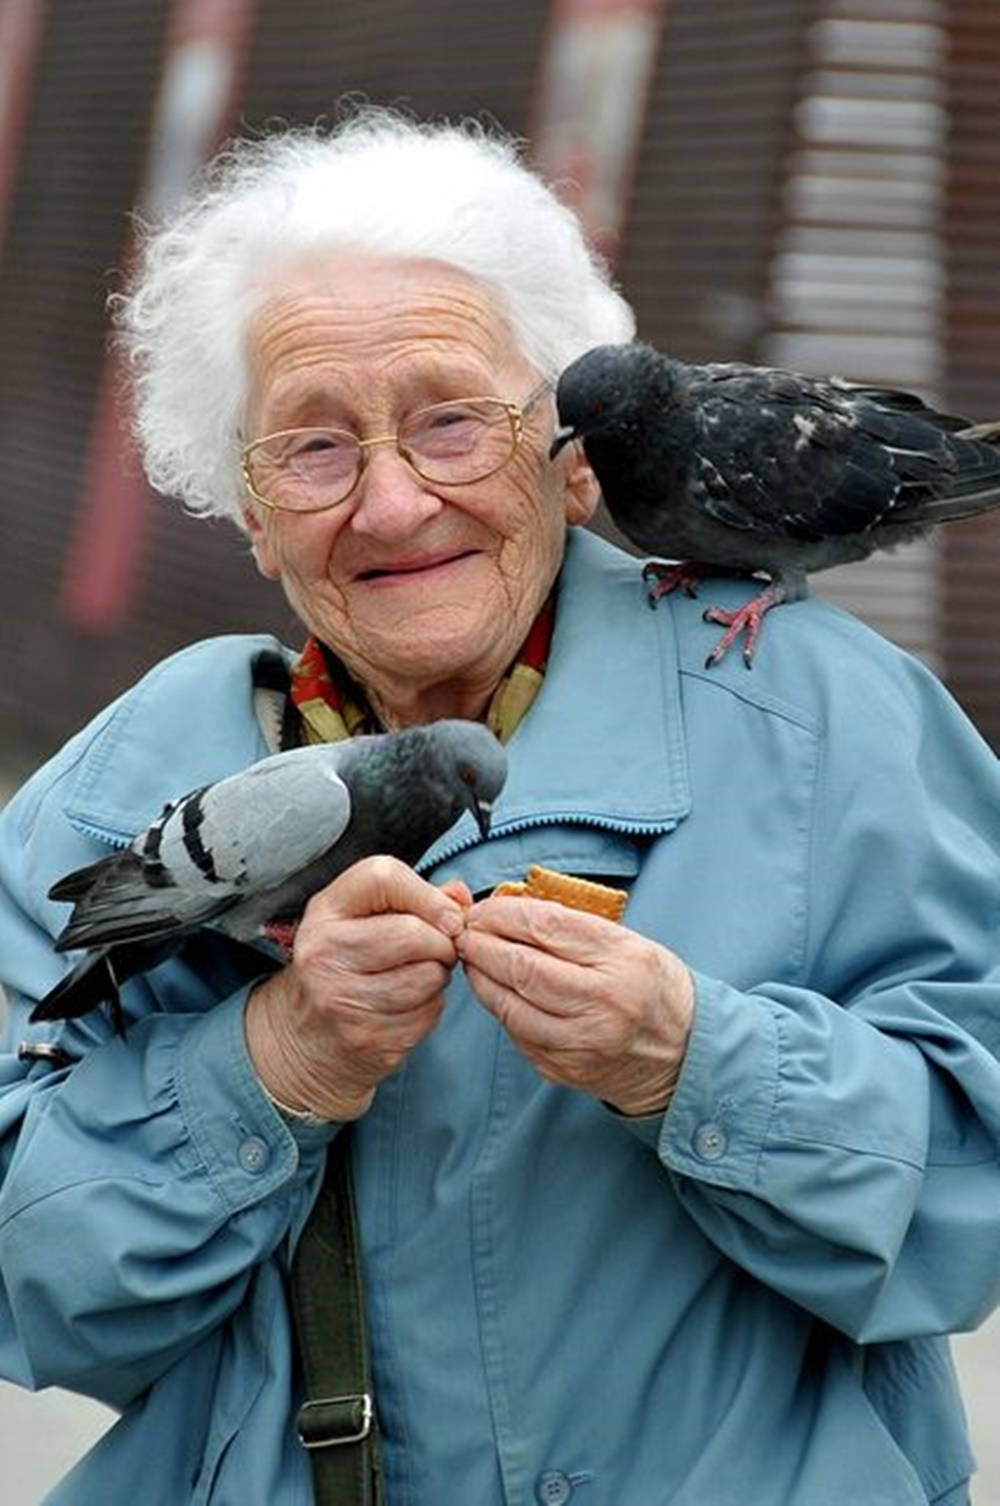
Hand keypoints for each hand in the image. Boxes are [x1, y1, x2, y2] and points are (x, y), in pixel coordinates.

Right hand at [245, 856, 470, 1120]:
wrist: (306, 1037)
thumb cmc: (346, 965)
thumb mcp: (363, 918)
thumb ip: (415, 898)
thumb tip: (460, 897)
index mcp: (324, 911)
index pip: (383, 878)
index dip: (428, 894)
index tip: (448, 915)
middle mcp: (324, 952)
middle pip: (412, 933)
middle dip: (442, 942)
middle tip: (440, 949)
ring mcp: (341, 999)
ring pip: (427, 976)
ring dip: (439, 975)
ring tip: (422, 975)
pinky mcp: (365, 1037)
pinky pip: (428, 1013)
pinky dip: (432, 1006)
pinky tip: (411, 1004)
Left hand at [457, 894, 693, 1115]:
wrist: (682, 1054)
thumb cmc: (652, 986)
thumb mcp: (630, 943)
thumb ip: (574, 927)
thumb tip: (509, 909)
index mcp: (624, 959)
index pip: (546, 927)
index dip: (503, 914)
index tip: (483, 909)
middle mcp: (605, 1003)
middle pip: (522, 967)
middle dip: (482, 945)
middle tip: (465, 932)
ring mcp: (584, 1042)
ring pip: (510, 1005)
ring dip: (481, 978)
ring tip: (472, 959)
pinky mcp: (567, 1069)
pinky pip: (518, 1034)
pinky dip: (500, 1008)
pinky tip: (494, 991)